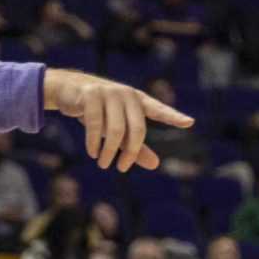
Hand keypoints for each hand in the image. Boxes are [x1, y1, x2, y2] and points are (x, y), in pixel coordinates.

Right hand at [41, 68, 191, 170]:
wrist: (69, 90)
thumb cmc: (99, 111)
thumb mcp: (118, 129)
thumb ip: (136, 146)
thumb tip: (156, 165)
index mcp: (138, 100)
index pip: (159, 110)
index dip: (173, 117)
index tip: (190, 122)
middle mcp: (127, 94)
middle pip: (137, 129)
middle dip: (130, 152)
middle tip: (122, 168)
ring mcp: (109, 93)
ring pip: (116, 130)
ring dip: (109, 151)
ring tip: (103, 163)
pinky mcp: (91, 95)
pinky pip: (95, 125)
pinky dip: (94, 142)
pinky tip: (92, 153)